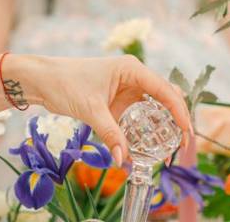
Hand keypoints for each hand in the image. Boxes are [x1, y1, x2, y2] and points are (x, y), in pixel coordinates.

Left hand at [19, 54, 192, 165]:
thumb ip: (110, 134)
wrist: (42, 80)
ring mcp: (126, 88)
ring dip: (162, 125)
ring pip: (154, 107)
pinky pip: (138, 115)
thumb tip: (124, 159)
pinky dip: (145, 129)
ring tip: (168, 148)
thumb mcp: (90, 110)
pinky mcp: (118, 99)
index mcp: (131, 69)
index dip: (179, 111)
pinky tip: (147, 145)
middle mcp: (133, 76)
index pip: (164, 90)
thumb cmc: (65, 83)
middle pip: (165, 97)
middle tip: (182, 144)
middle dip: (176, 119)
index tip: (186, 133)